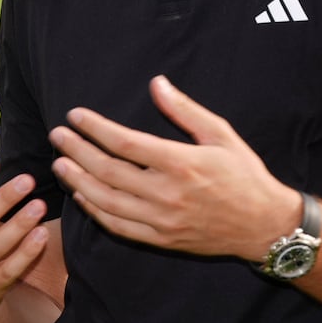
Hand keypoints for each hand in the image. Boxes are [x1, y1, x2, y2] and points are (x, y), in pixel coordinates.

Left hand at [48, 75, 301, 259]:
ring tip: (60, 163)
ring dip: (78, 181)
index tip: (75, 116)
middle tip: (58, 136)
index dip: (95, 128)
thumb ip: (185, 110)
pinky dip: (95, 210)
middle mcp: (167, 193)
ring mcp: (162, 220)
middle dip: (77, 151)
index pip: (125, 143)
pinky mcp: (161, 239)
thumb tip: (156, 84)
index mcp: (181, 163)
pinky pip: (118, 226)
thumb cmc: (244, 174)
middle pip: (108, 171)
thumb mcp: (221, 134)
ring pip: (106, 201)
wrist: (264, 225)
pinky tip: (81, 195)